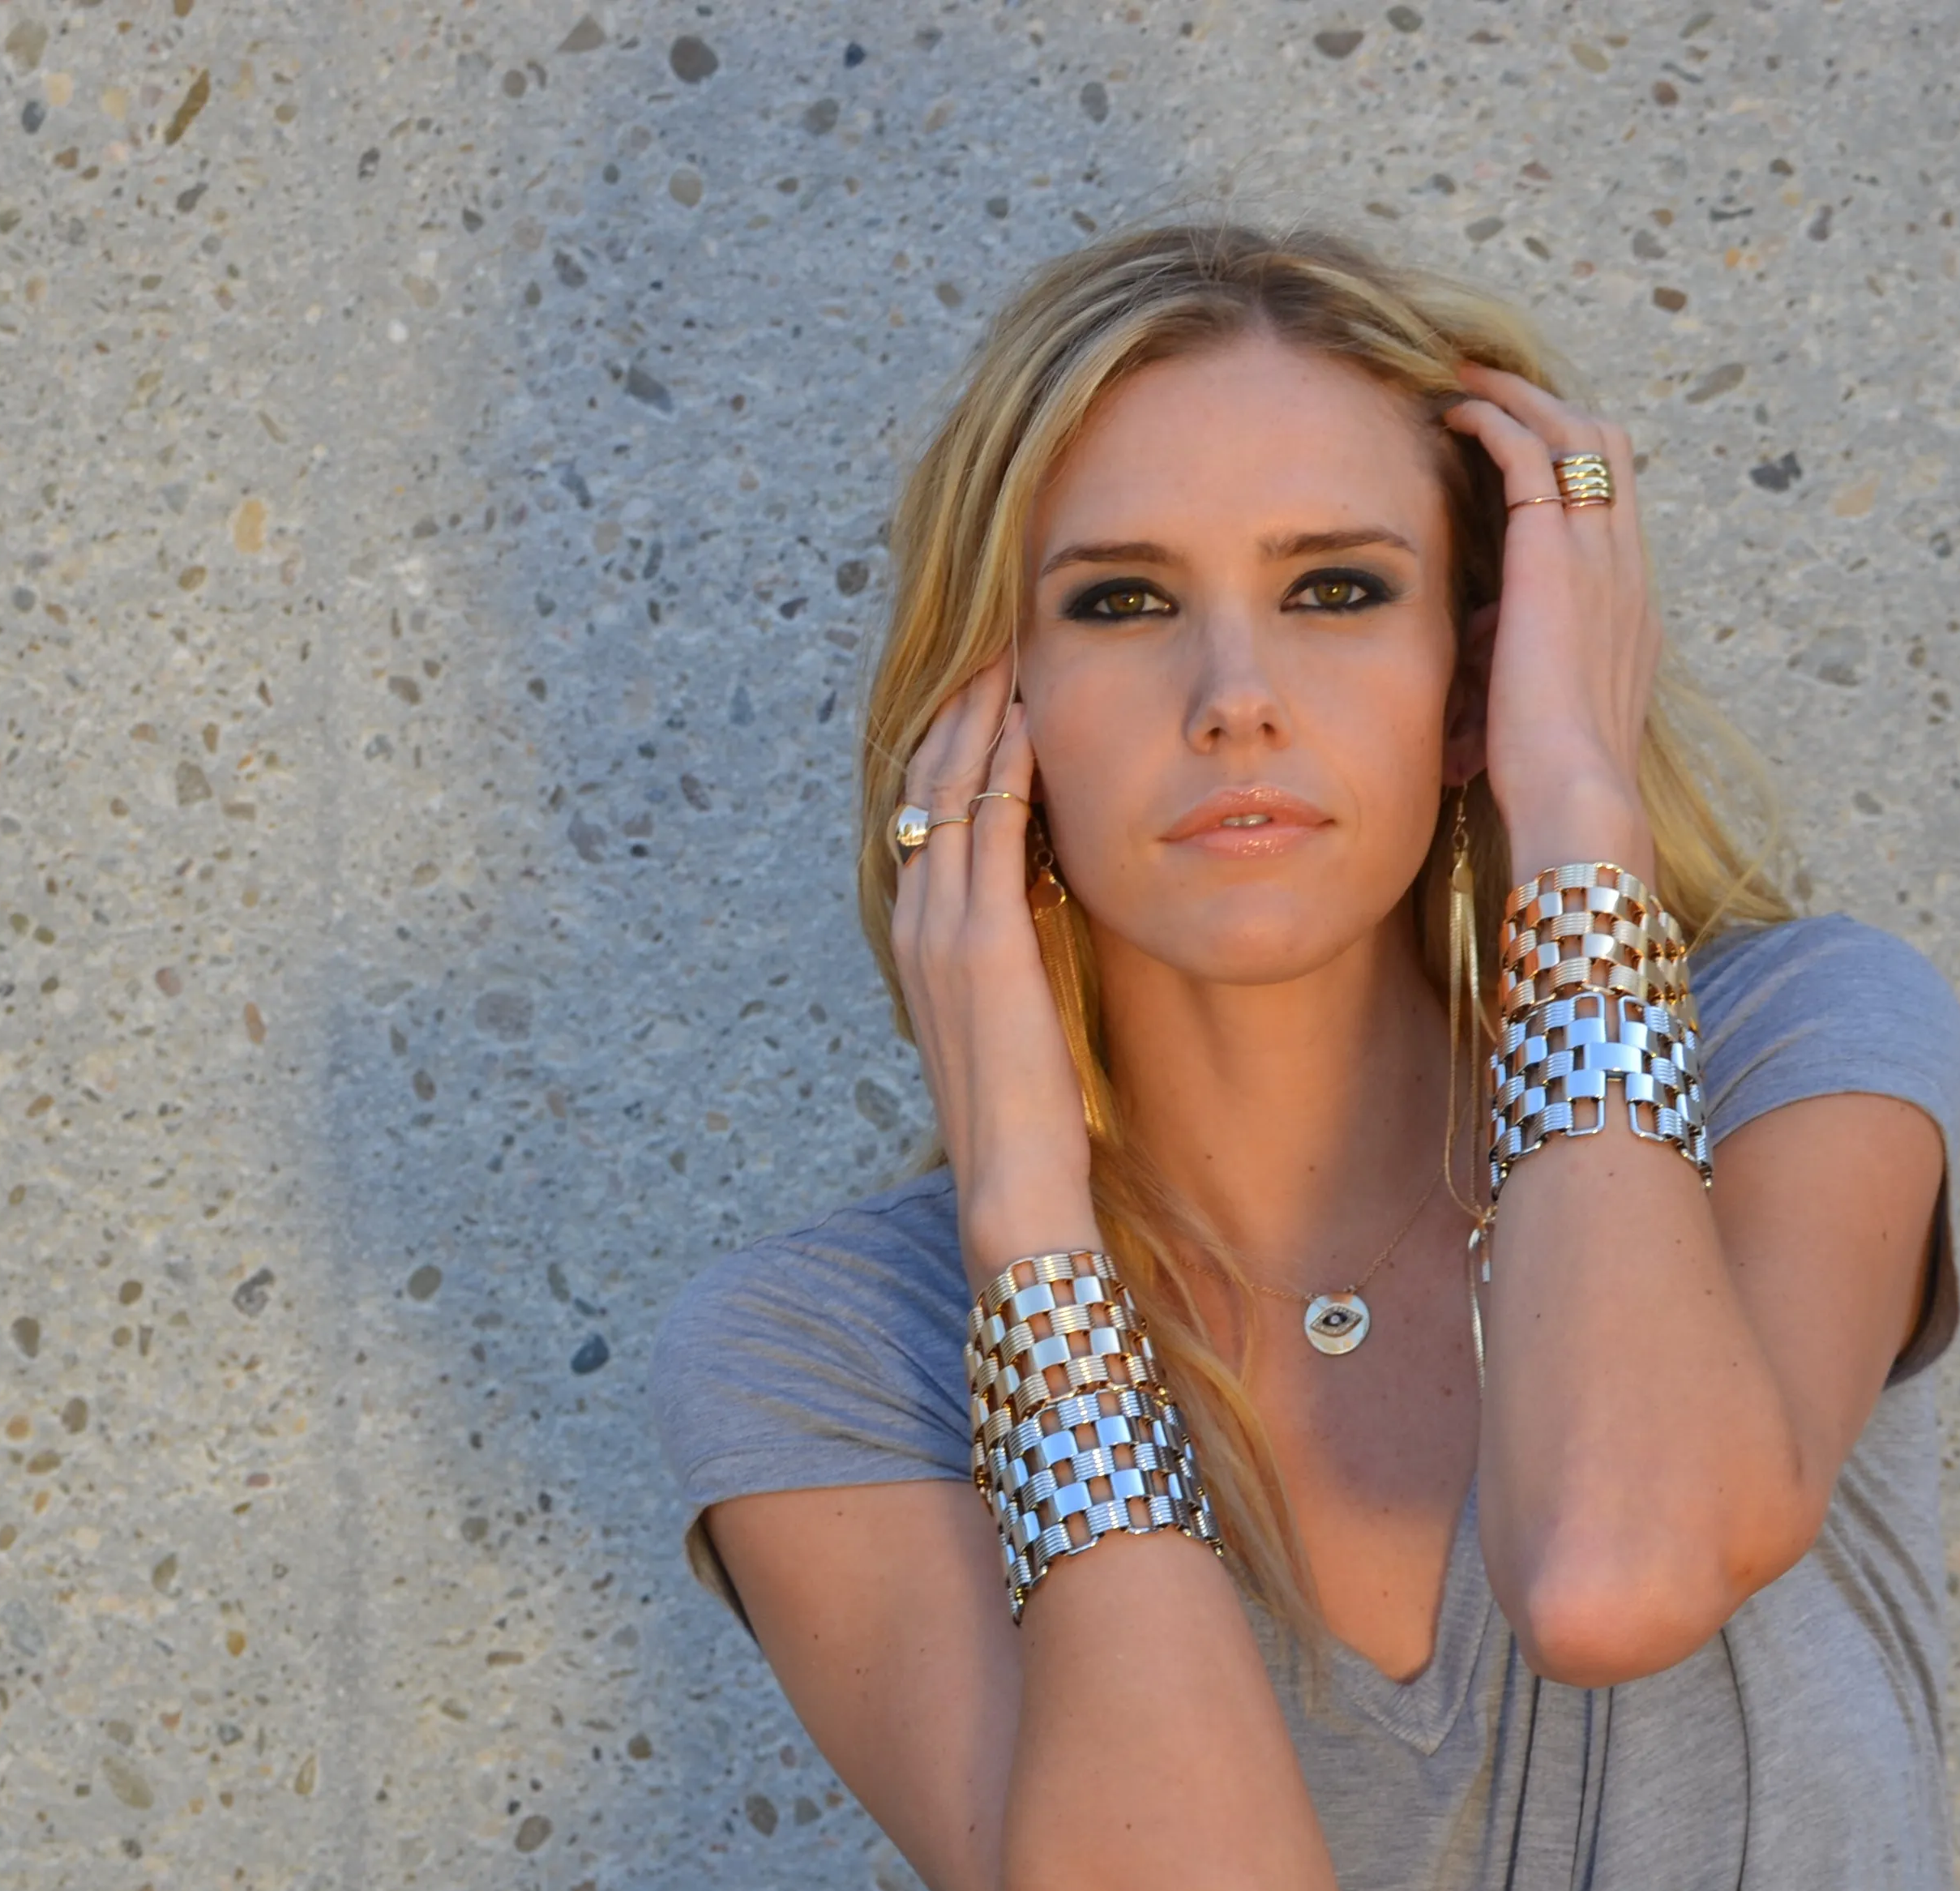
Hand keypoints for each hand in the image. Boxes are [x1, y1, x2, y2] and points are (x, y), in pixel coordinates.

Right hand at [887, 655, 1095, 1280]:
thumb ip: (1014, 951)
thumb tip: (1044, 895)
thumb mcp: (1011, 1013)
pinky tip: (1031, 716)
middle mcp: (915, 923)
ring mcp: (940, 930)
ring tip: (1008, 650)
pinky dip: (1005, 764)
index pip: (923, 815)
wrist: (1012, 1185)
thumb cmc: (1026, 1116)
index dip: (946, 743)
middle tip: (989, 637)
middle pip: (922, 785)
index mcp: (917, 939)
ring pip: (948, 791)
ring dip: (978, 716)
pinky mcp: (983, 943)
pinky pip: (989, 828)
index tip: (982, 684)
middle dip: (954, 707)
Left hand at [1442, 364, 1663, 871]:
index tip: (1521, 438)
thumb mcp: (1534, 702)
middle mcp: (1624, 565)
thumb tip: (1475, 645)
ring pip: (1578, 433)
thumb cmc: (1545, 772)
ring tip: (1470, 375)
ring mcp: (1598, 554)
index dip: (1571, 457)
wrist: (1574, 792)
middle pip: (1608, 447)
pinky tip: (1455, 413)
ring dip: (1522, 396)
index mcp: (1627, 603)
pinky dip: (1495, 420)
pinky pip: (1529, 453)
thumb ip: (1511, 658)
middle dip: (1552, 404)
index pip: (1613, 501)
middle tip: (1493, 383)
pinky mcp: (1554, 553)